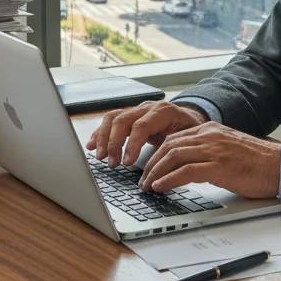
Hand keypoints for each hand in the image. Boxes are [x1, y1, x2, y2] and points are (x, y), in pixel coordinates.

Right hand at [86, 101, 207, 167]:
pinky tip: (91, 145)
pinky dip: (99, 133)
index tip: (126, 163)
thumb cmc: (189, 130)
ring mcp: (136, 110)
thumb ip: (174, 152)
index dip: (131, 145)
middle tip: (111, 163)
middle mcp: (147, 107)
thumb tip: (162, 173)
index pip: (141, 126)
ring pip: (113, 118)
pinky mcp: (129, 116)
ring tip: (100, 157)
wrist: (189, 118)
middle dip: (113, 143)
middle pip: (123, 120)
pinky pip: (110, 121)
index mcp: (163, 111)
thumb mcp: (188, 140)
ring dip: (103, 138)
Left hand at [138, 122, 280, 199]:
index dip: (157, 154)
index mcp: (211, 130)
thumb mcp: (227, 151)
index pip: (174, 139)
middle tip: (143, 181)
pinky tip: (161, 187)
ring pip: (174, 156)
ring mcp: (214, 149)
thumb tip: (186, 169)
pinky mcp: (220, 166)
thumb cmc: (257, 163)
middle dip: (152, 164)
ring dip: (156, 173)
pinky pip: (186, 170)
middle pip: (169, 146)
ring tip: (148, 186)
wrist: (280, 165)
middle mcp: (210, 135)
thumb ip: (208, 153)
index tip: (149, 169)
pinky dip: (169, 179)